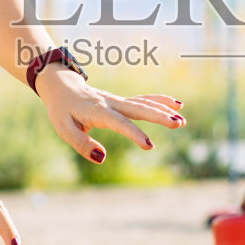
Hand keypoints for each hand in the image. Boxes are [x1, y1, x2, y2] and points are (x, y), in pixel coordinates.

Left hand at [33, 66, 185, 163]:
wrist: (62, 86)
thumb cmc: (62, 110)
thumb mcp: (64, 129)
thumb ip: (81, 144)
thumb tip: (101, 157)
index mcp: (98, 111)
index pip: (120, 123)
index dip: (135, 134)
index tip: (150, 146)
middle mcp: (112, 104)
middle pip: (139, 109)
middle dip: (159, 116)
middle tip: (178, 124)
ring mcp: (118, 101)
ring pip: (144, 103)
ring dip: (164, 110)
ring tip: (182, 119)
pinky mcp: (121, 102)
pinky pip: (143, 100)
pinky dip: (160, 100)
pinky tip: (177, 105)